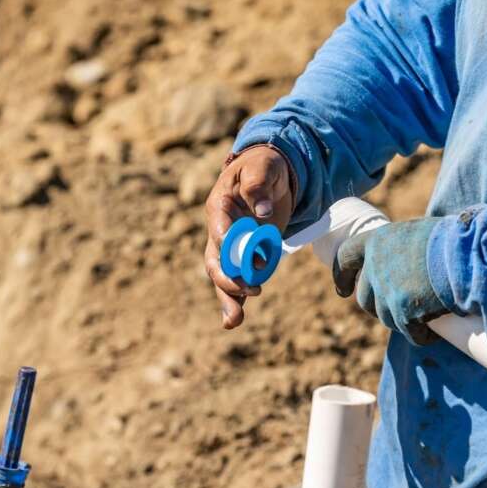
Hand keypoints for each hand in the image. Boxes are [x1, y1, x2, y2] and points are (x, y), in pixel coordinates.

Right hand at [204, 145, 293, 328]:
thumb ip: (259, 185)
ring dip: (228, 298)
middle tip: (246, 291)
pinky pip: (237, 279)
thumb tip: (262, 211)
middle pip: (215, 259)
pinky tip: (235, 321)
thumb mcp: (263, 166)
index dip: (224, 240)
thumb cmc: (264, 166)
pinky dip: (237, 300)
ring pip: (223, 276)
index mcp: (219, 206)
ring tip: (234, 321)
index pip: (218, 226)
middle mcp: (219, 230)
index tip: (235, 252)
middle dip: (226, 279)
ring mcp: (230, 246)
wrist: (271, 175)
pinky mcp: (244, 256)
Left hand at [333, 218, 448, 345]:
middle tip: (402, 307)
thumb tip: (404, 265)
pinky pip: (411, 334)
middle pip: (365, 298)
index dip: (342, 275)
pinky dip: (422, 336)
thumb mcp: (420, 233)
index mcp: (377, 240)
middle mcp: (376, 267)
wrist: (472, 255)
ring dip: (404, 321)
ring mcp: (388, 292)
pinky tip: (434, 333)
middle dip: (379, 306)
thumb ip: (402, 249)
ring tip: (428, 313)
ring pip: (387, 319)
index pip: (346, 257)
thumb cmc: (455, 238)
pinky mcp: (404, 314)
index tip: (343, 290)